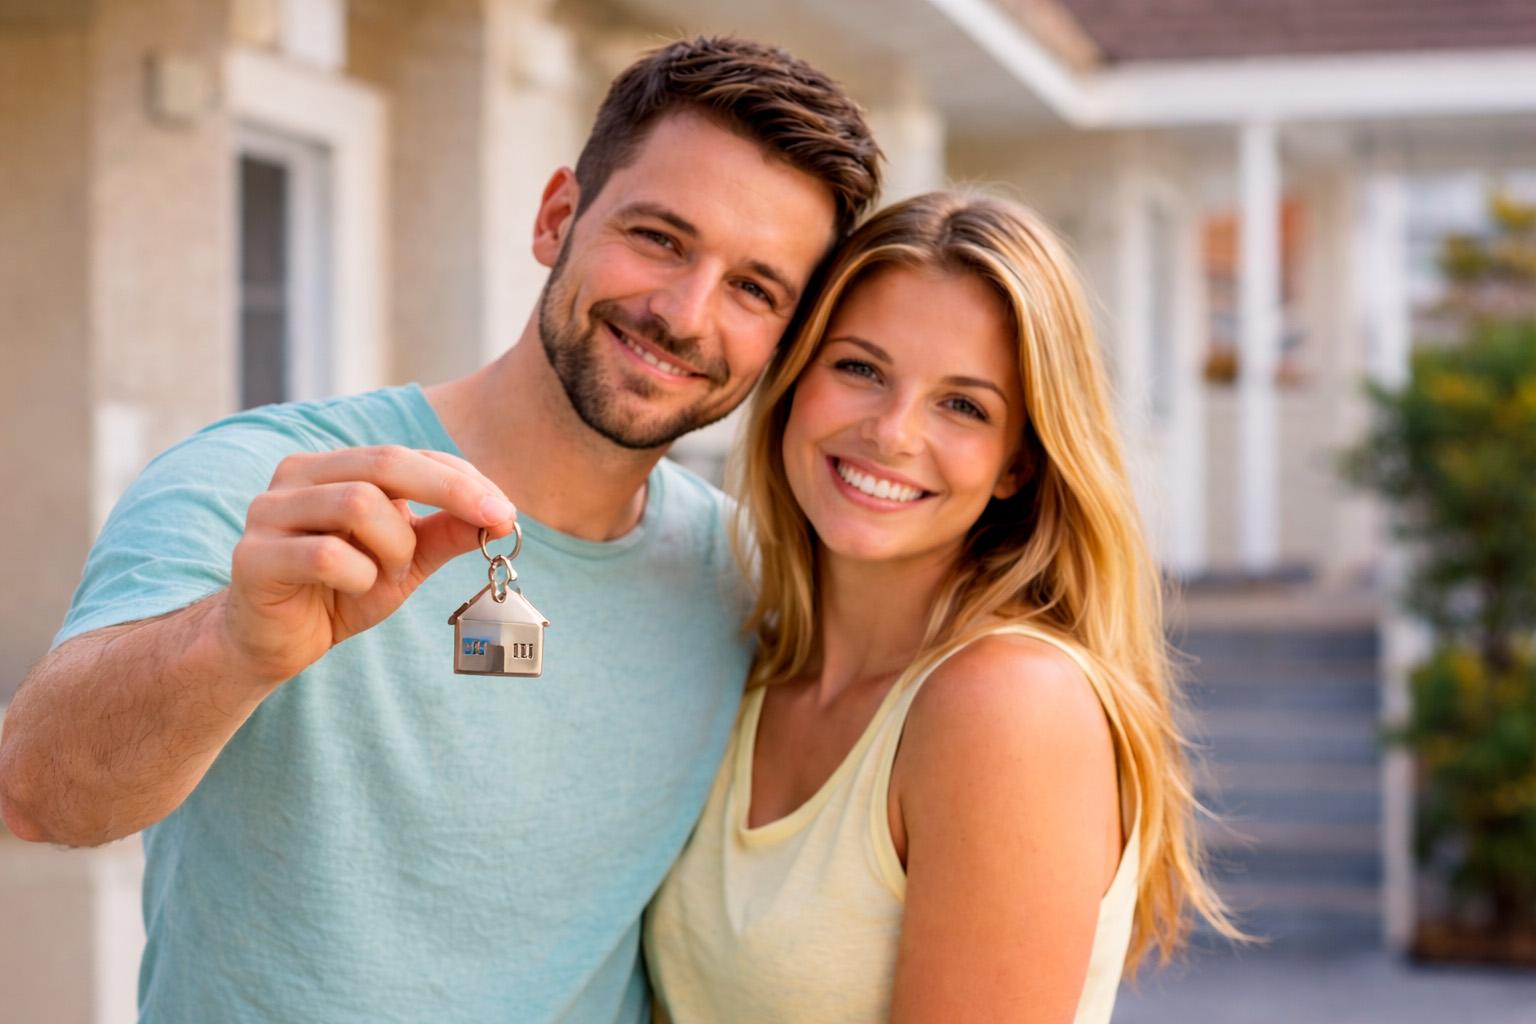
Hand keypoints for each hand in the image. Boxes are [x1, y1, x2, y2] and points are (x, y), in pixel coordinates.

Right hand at [220, 446, 516, 684]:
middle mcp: (298, 477)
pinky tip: (352, 590)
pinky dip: (359, 576)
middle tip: (494, 522)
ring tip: (386, 576)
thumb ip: (445, 535)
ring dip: (394, 547)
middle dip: (450, 491)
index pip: (409, 455)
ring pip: (358, 504)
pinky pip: (326, 556)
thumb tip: (500, 517)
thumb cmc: (339, 593)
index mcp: (335, 468)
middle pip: (385, 462)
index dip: (461, 479)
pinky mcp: (254, 557)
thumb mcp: (405, 562)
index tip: (506, 511)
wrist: (271, 644)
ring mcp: (270, 512)